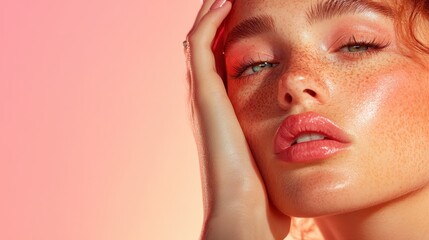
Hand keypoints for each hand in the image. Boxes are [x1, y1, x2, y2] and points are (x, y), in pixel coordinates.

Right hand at [185, 0, 290, 238]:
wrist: (244, 210)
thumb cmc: (262, 191)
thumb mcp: (273, 157)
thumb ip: (280, 143)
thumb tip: (305, 143)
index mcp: (223, 113)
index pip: (221, 67)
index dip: (228, 42)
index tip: (245, 22)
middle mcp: (208, 102)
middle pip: (206, 51)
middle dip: (216, 24)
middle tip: (230, 0)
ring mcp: (202, 98)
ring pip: (198, 43)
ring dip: (209, 16)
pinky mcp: (203, 96)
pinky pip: (199, 47)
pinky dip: (208, 22)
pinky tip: (224, 2)